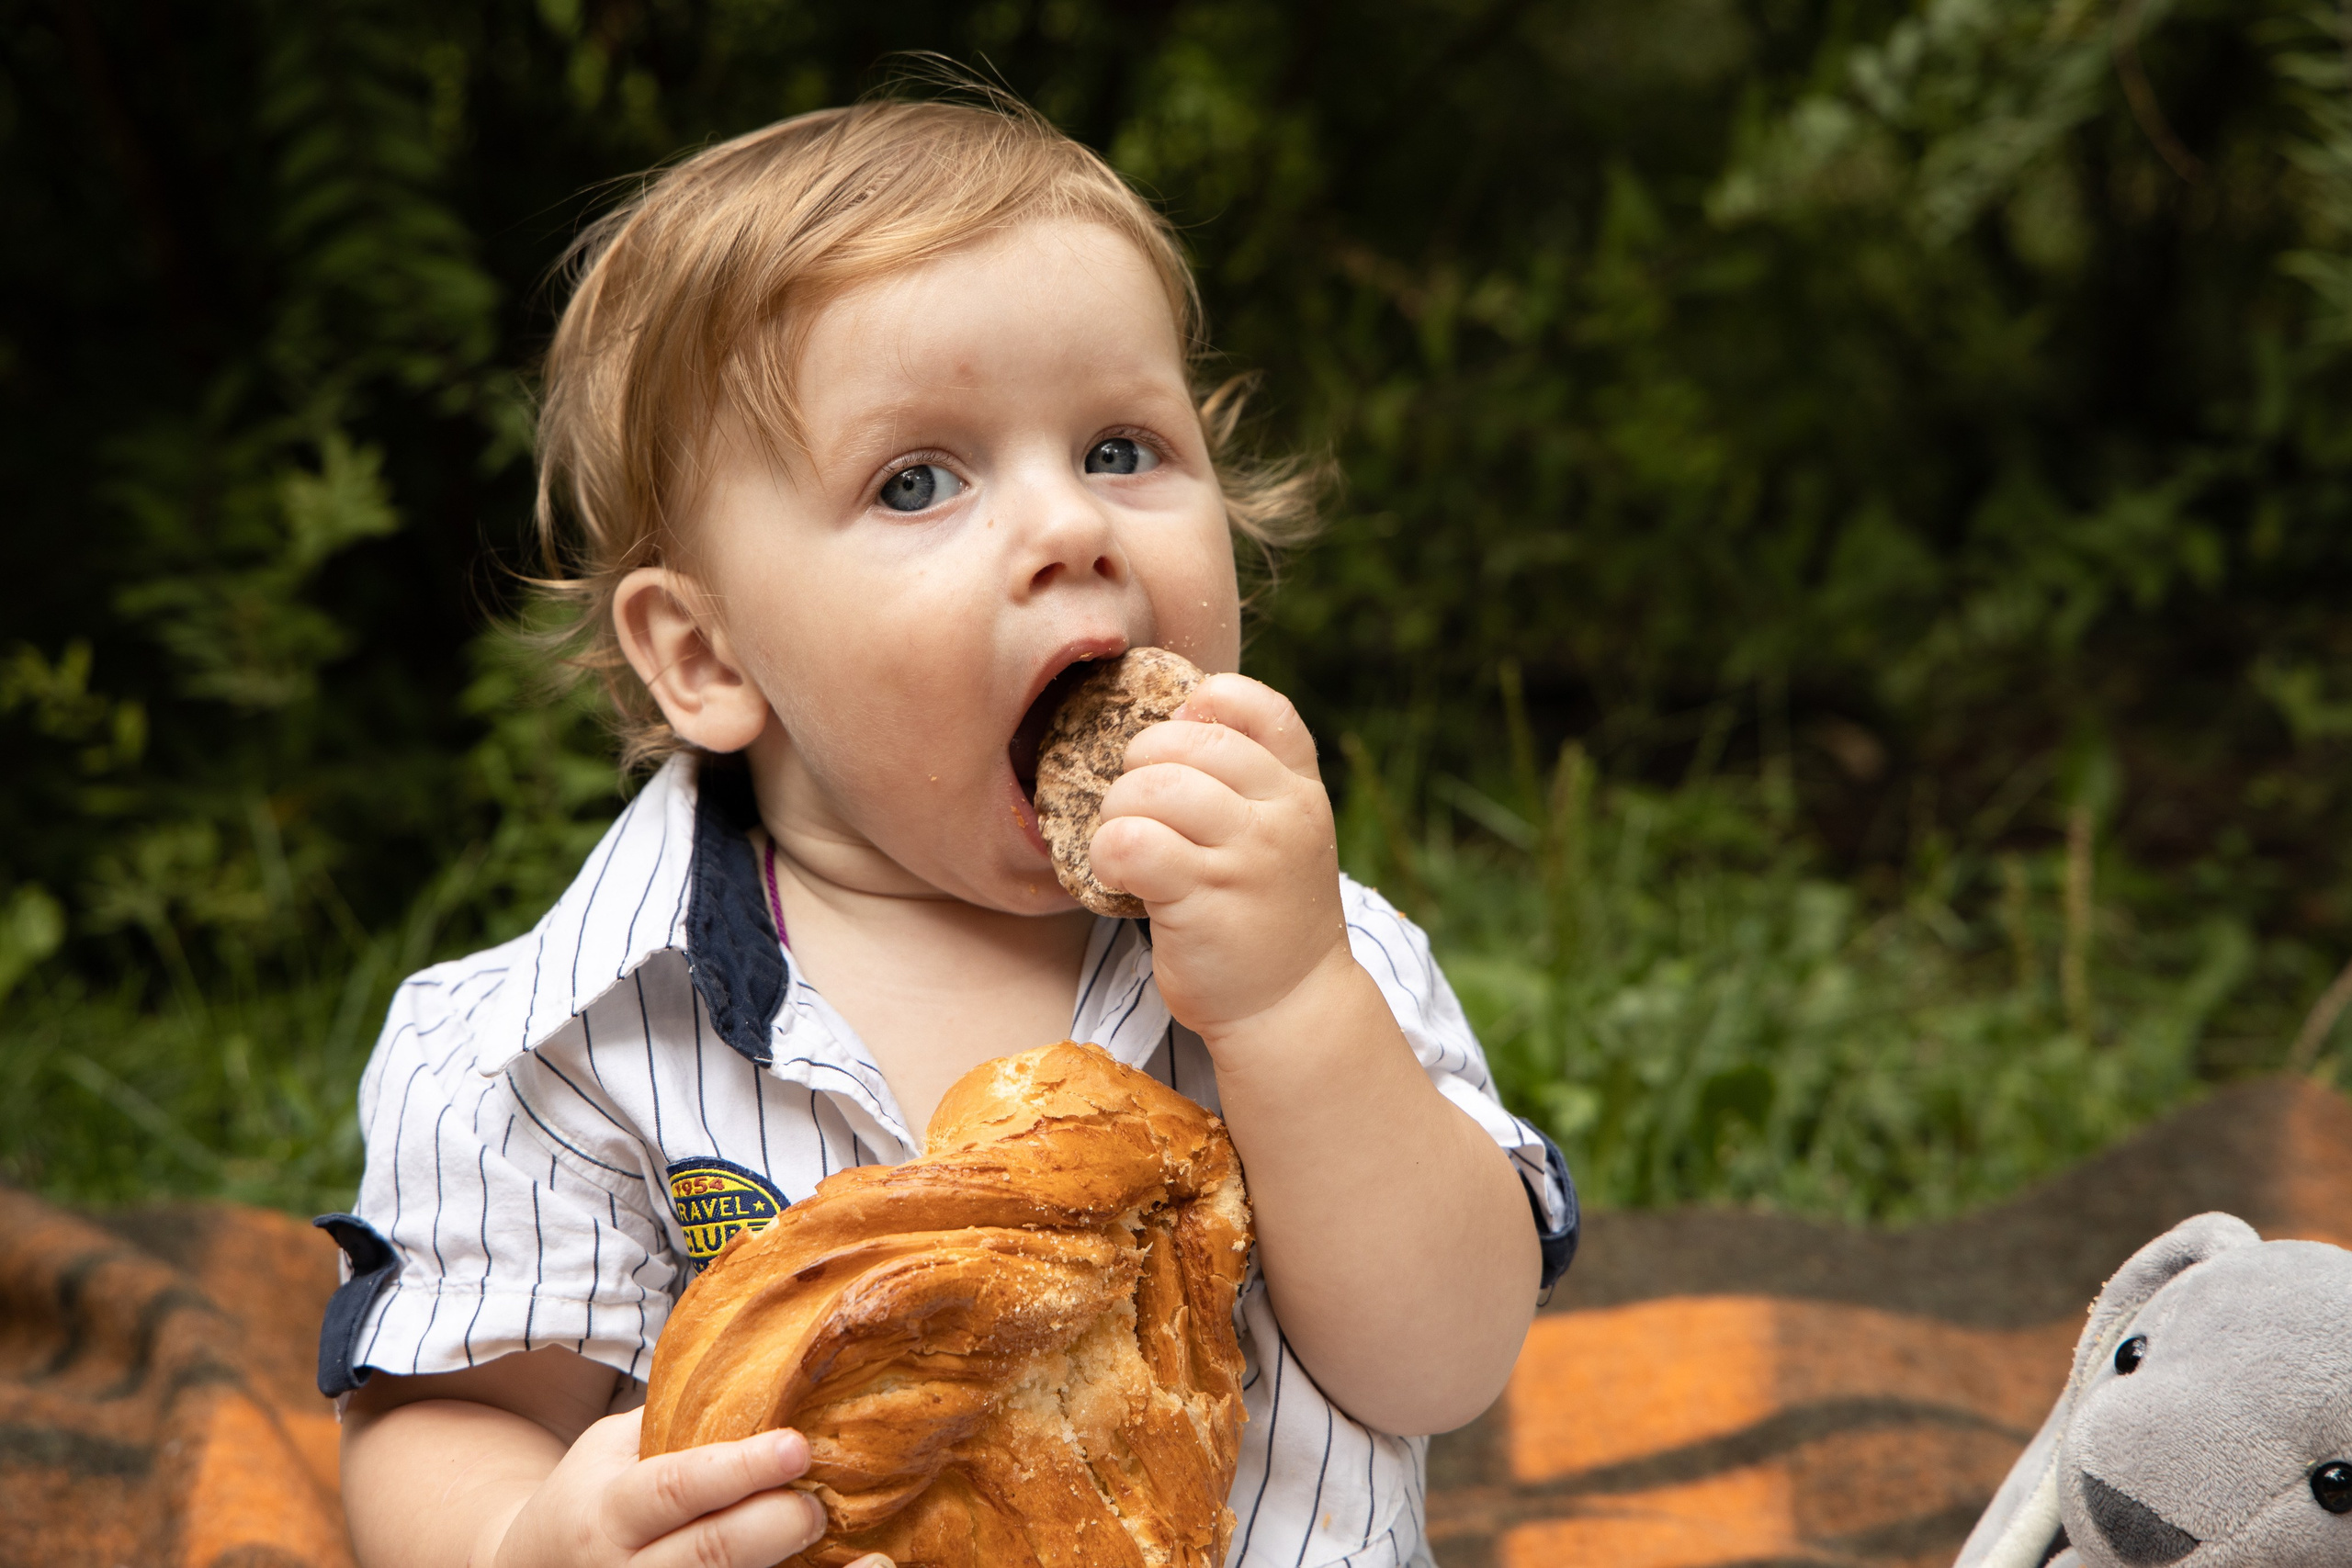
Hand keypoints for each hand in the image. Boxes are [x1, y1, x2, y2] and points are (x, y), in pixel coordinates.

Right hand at [491, 1409, 888, 1567]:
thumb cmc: (591, 1497)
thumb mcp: (612, 1449)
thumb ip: (677, 1420)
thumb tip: (773, 1363)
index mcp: (610, 1512)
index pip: (677, 1488)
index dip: (739, 1469)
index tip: (797, 1446)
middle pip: (708, 1554)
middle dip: (773, 1526)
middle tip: (818, 1503)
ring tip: (868, 1559)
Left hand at [1088, 673, 1348, 1040]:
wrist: (1290, 1006)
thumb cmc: (1266, 915)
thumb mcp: (1284, 836)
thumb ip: (1249, 782)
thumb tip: (1177, 718)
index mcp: (1300, 790)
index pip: (1261, 709)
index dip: (1207, 704)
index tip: (1180, 740)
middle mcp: (1281, 816)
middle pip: (1184, 742)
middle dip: (1138, 766)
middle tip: (1135, 808)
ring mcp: (1245, 857)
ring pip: (1151, 787)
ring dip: (1116, 810)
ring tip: (1123, 843)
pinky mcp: (1203, 899)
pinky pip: (1131, 841)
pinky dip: (1106, 852)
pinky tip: (1117, 874)